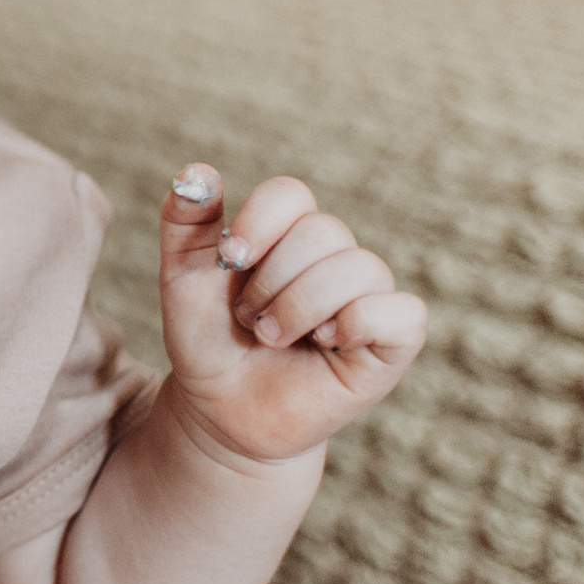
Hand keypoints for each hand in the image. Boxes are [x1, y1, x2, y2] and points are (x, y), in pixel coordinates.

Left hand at [157, 163, 425, 464]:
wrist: (219, 411)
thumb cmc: (208, 340)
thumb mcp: (183, 278)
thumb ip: (186, 222)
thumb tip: (196, 173)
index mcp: (288, 232)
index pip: (290, 194)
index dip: (260, 222)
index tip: (230, 260)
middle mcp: (335, 256)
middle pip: (324, 231)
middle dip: (272, 281)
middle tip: (250, 319)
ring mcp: (368, 297)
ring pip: (359, 268)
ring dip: (301, 308)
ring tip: (274, 337)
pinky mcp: (393, 341)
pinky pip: (401, 312)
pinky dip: (357, 324)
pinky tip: (326, 345)